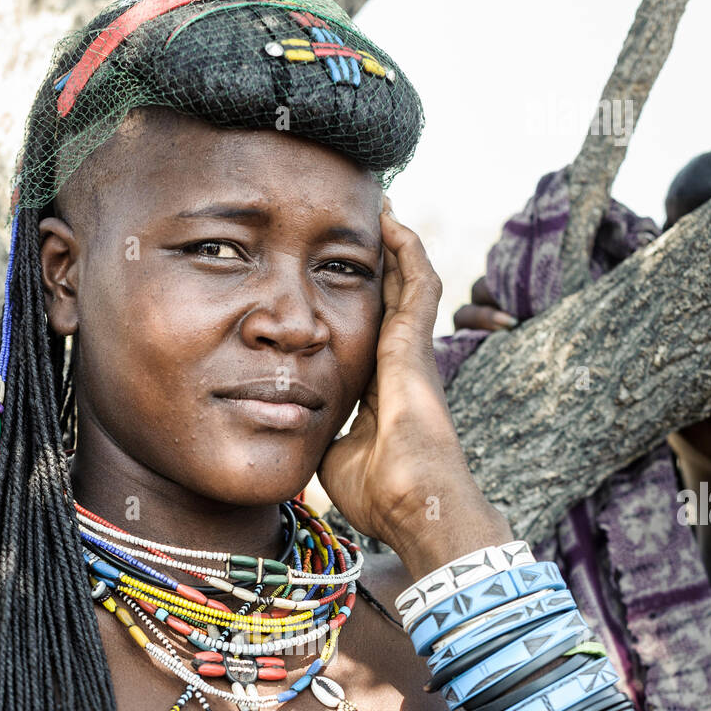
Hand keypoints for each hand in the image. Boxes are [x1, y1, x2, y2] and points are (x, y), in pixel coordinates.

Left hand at [318, 201, 511, 575]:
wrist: (412, 503)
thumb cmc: (379, 492)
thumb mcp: (333, 455)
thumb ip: (318, 430)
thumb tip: (293, 422)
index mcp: (380, 389)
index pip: (365, 334)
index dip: (354, 306)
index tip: (336, 281)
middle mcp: (400, 364)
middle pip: (389, 300)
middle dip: (377, 265)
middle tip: (359, 226)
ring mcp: (412, 351)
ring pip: (408, 282)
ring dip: (395, 246)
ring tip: (379, 208)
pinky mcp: (417, 343)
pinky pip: (417, 281)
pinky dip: (406, 249)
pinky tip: (391, 220)